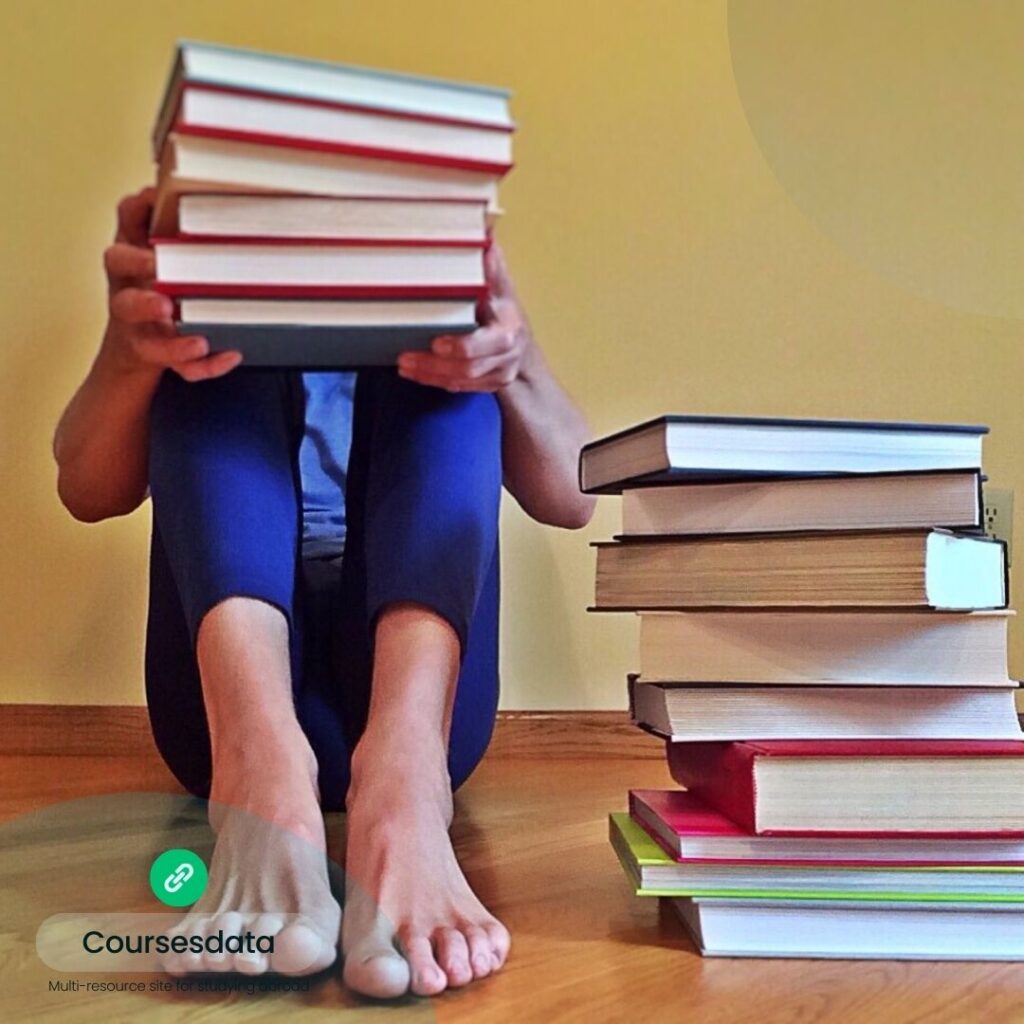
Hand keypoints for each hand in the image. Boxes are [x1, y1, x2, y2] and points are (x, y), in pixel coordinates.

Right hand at [102, 188, 241, 381]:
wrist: (132, 347)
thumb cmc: (150, 286)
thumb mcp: (149, 249)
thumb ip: (157, 221)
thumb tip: (172, 186)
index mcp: (128, 266)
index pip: (121, 243)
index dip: (135, 227)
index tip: (158, 212)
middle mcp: (129, 295)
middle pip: (123, 295)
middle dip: (144, 293)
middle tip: (165, 298)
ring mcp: (141, 331)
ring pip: (148, 341)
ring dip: (172, 343)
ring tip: (198, 340)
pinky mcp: (160, 358)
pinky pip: (182, 368)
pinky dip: (205, 366)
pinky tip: (230, 355)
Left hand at [396, 242, 535, 392]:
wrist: (523, 346)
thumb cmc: (505, 312)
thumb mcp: (503, 289)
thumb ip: (493, 270)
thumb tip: (488, 240)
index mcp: (509, 330)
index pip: (487, 343)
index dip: (461, 345)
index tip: (436, 343)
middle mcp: (506, 356)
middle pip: (469, 367)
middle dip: (434, 364)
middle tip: (405, 357)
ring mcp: (498, 374)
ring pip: (460, 381)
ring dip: (429, 374)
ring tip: (404, 364)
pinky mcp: (488, 386)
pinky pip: (458, 388)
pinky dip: (435, 381)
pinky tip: (415, 374)